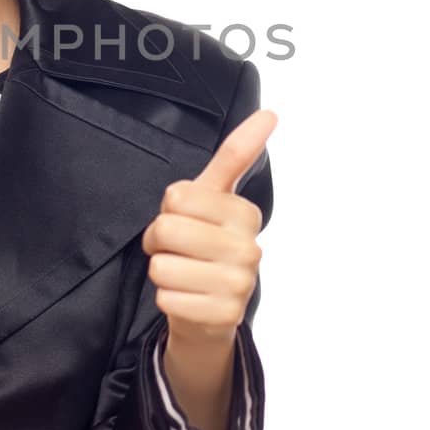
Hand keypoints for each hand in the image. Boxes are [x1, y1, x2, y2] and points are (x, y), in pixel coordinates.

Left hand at [144, 106, 277, 347]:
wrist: (208, 310)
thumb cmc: (204, 245)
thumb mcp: (214, 198)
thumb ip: (235, 155)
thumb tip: (269, 114)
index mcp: (245, 213)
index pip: (177, 196)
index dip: (168, 210)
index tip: (184, 220)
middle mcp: (249, 247)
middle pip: (166, 229)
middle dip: (159, 241)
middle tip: (177, 250)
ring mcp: (239, 284)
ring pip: (162, 265)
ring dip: (162, 271)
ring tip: (182, 274)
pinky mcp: (224, 316)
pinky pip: (166, 298)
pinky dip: (166, 299)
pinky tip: (187, 298)